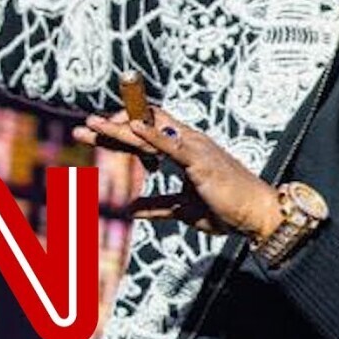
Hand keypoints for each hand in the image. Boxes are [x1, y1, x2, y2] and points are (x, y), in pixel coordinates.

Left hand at [72, 107, 283, 238]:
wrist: (257, 214)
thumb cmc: (226, 209)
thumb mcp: (183, 210)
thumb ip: (158, 206)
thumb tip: (130, 209)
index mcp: (183, 150)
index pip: (144, 135)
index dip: (117, 134)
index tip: (92, 134)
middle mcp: (187, 142)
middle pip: (142, 126)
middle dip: (110, 126)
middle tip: (82, 127)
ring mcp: (193, 148)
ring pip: (150, 131)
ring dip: (120, 127)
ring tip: (93, 124)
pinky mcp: (200, 160)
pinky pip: (171, 145)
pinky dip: (151, 135)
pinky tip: (133, 127)